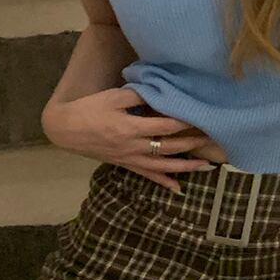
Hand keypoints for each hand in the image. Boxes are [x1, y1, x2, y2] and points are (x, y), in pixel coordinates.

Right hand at [41, 87, 215, 193]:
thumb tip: (161, 90)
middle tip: (214, 139)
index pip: (164, 126)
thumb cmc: (90, 108)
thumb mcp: (113, 96)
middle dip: (192, 143)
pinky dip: (162, 182)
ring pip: (162, 165)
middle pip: (168, 147)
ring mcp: (129, 158)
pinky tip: (177, 188)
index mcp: (130, 127)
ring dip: (185, 166)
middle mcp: (133, 146)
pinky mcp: (125, 165)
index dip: (184, 122)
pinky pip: (146, 175)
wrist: (66, 129)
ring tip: (206, 166)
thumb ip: (138, 94)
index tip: (202, 117)